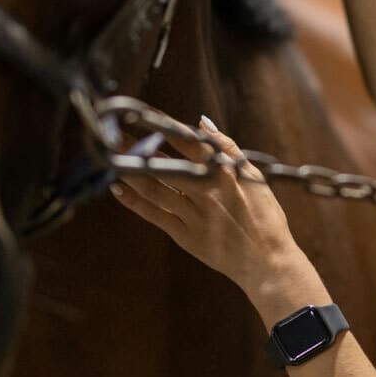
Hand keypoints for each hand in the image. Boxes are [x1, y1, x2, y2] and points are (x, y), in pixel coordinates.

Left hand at [109, 117, 308, 295]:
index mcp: (223, 173)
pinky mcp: (185, 235)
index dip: (161, 127)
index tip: (140, 115)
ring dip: (129, 172)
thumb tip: (203, 122)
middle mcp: (205, 191)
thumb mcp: (253, 176)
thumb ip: (228, 148)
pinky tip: (118, 189)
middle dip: (136, 148)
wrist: (267, 262)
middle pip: (163, 164)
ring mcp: (193, 215)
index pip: (187, 142)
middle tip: (111, 134)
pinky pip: (154, 215)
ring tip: (109, 157)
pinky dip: (134, 201)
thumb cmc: (265, 217)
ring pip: (153, 188)